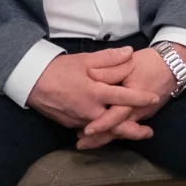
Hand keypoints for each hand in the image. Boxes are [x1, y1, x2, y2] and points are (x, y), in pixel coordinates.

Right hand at [26, 48, 161, 146]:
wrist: (31, 82)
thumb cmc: (58, 69)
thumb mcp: (85, 60)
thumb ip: (109, 58)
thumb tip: (130, 53)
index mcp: (95, 93)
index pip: (124, 97)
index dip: (141, 98)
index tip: (154, 98)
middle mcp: (89, 111)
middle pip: (116, 126)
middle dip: (134, 132)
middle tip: (149, 133)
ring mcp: (79, 120)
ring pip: (103, 130)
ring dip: (118, 132)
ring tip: (133, 132)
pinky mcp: (70, 124)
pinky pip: (89, 129)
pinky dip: (100, 130)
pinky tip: (107, 128)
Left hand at [75, 44, 185, 148]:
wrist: (174, 66)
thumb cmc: (151, 63)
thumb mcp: (129, 63)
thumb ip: (110, 69)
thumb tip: (91, 74)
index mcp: (133, 100)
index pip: (116, 116)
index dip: (101, 124)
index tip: (86, 130)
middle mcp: (137, 112)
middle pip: (117, 130)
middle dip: (99, 139)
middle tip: (80, 145)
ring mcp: (141, 115)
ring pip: (121, 130)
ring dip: (105, 137)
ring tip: (86, 142)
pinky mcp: (141, 114)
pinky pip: (126, 125)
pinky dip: (114, 130)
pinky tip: (101, 133)